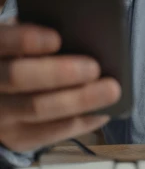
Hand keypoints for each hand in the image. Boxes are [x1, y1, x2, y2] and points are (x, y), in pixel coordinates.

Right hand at [0, 22, 120, 152]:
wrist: (4, 95)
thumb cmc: (24, 55)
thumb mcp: (22, 41)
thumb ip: (37, 35)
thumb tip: (77, 30)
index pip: (2, 42)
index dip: (25, 40)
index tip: (56, 38)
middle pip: (18, 77)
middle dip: (59, 72)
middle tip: (94, 67)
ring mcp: (0, 116)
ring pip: (37, 108)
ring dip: (79, 99)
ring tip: (111, 90)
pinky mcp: (16, 138)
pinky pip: (49, 133)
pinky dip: (80, 122)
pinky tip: (103, 112)